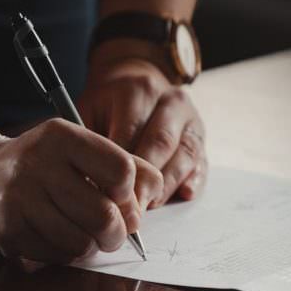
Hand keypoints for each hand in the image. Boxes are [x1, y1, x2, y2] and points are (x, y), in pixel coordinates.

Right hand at [0, 119, 163, 262]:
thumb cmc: (41, 166)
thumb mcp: (79, 150)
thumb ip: (124, 166)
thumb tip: (148, 201)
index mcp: (62, 137)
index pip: (121, 170)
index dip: (130, 193)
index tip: (120, 198)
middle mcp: (38, 164)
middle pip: (105, 215)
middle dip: (116, 233)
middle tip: (111, 232)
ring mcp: (20, 199)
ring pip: (82, 243)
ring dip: (90, 246)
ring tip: (81, 234)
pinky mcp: (9, 231)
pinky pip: (57, 257)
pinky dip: (65, 254)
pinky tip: (54, 238)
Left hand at [79, 52, 207, 205]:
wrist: (136, 81)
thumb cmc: (107, 104)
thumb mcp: (89, 109)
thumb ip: (89, 140)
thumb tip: (88, 181)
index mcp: (139, 90)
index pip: (131, 131)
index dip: (120, 166)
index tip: (107, 193)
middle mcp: (171, 101)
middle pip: (161, 144)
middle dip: (145, 180)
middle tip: (129, 209)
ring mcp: (191, 119)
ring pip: (184, 155)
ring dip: (167, 185)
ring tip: (148, 207)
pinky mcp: (201, 137)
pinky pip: (202, 162)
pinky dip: (194, 181)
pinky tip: (183, 195)